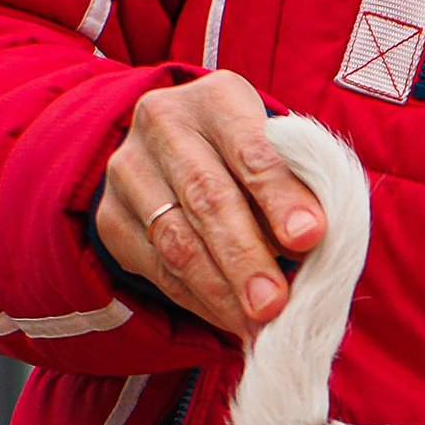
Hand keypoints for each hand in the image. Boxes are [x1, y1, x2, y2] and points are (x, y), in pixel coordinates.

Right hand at [95, 71, 323, 339]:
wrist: (181, 152)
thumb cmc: (253, 157)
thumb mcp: (283, 154)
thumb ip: (301, 189)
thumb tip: (312, 246)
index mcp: (217, 99)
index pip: (251, 149)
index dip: (280, 195)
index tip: (310, 237)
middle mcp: (163, 124)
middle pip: (207, 197)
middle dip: (245, 256)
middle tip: (274, 303)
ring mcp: (129, 170)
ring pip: (176, 239)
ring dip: (220, 290)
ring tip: (257, 324)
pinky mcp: (111, 216)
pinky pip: (157, 269)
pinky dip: (198, 300)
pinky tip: (230, 320)